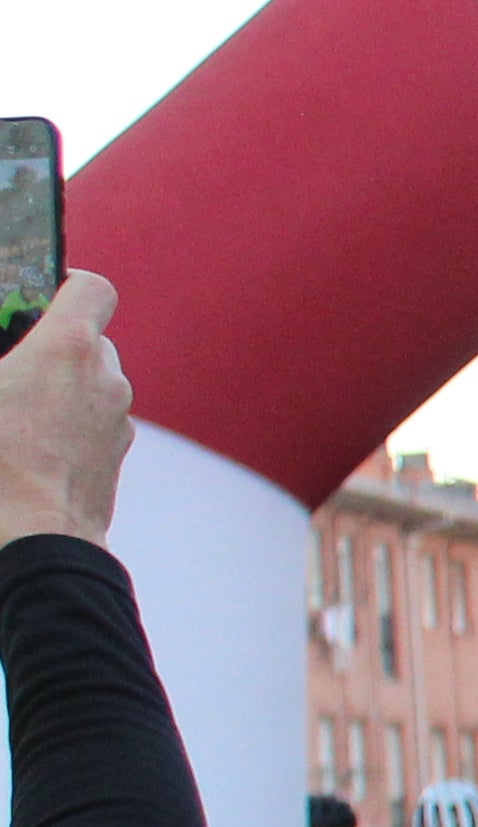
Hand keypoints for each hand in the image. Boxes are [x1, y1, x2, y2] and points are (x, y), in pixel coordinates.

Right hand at [0, 273, 133, 551]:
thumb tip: (11, 368)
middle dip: (50, 348)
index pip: (91, 289)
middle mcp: (106, 379)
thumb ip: (3, 358)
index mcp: (69, 348)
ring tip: (11, 414)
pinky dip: (66, 427)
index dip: (65, 286)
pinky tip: (27, 449)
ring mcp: (117, 422)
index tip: (36, 299)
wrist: (33, 540)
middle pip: (88, 341)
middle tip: (10, 368)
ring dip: (57, 391)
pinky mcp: (115, 459)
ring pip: (91, 387)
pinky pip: (93, 426)